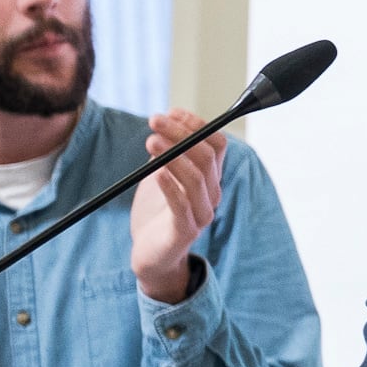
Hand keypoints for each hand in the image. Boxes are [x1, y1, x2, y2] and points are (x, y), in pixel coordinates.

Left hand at [129, 110, 223, 304]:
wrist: (151, 255)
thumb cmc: (156, 213)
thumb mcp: (161, 176)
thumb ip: (168, 154)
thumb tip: (166, 122)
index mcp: (210, 179)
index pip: (216, 144)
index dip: (197, 125)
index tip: (171, 111)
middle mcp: (212, 195)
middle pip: (206, 156)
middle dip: (180, 133)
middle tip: (154, 120)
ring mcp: (201, 214)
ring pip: (196, 177)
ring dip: (172, 154)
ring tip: (149, 140)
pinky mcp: (184, 231)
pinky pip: (181, 204)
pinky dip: (170, 185)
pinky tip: (155, 172)